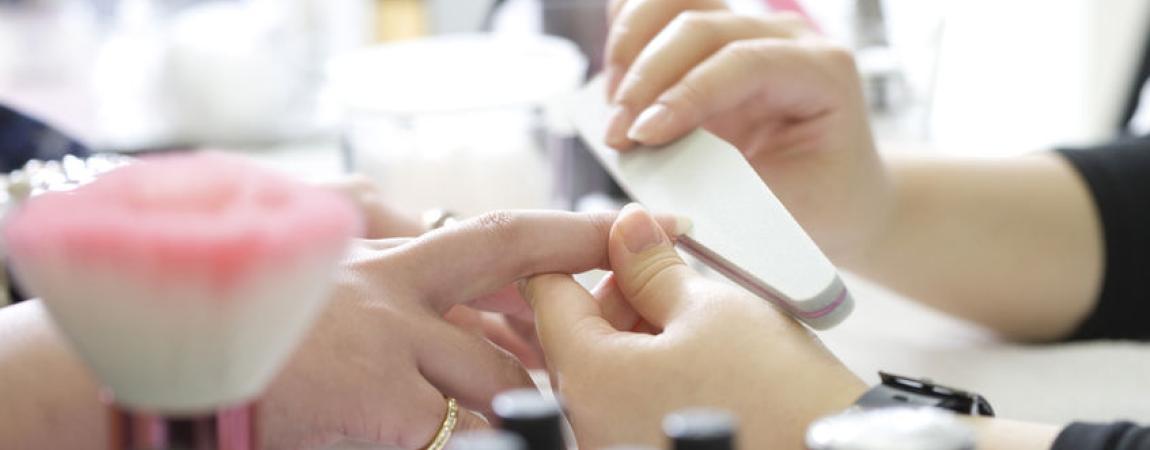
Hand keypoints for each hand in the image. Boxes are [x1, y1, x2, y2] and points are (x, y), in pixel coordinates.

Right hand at [263, 210, 684, 447]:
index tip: (624, 230)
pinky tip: (449, 436)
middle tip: (633, 316)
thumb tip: (464, 302)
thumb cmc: (251, 337)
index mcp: (386, 263)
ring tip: (557, 416)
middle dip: (576, 310)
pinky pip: (450, 430)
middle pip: (513, 304)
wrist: (173, 370)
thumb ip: (398, 291)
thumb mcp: (331, 296)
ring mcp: (392, 348)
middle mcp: (396, 293)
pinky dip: (460, 437)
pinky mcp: (385, 403)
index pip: (499, 238)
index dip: (568, 233)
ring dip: (521, 403)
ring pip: (496, 379)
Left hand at [525, 205, 865, 448]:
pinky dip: (653, 367)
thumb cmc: (777, 393)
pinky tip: (701, 353)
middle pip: (576, 332)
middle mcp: (586, 421)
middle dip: (620, 292)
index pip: (548, 293)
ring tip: (698, 315)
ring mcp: (612, 442)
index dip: (584, 250)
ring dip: (640, 328)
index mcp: (588, 377)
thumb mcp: (711, 306)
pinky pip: (629, 399)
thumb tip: (625, 227)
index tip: (626, 237)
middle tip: (675, 271)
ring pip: (605, 365)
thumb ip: (651, 264)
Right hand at [604, 2, 890, 260]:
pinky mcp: (718, 35)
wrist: (838, 191)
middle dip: (646, 78)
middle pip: (702, 26)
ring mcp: (751, 28)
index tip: (642, 135)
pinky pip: (665, 9)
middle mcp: (788, 38)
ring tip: (613, 105)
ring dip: (631, 46)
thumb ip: (725, 190)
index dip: (684, 93)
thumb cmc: (818, 202)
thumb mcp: (783, 209)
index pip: (743, 63)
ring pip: (678, 3)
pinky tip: (617, 74)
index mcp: (821, 74)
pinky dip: (631, 29)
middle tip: (615, 134)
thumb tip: (658, 178)